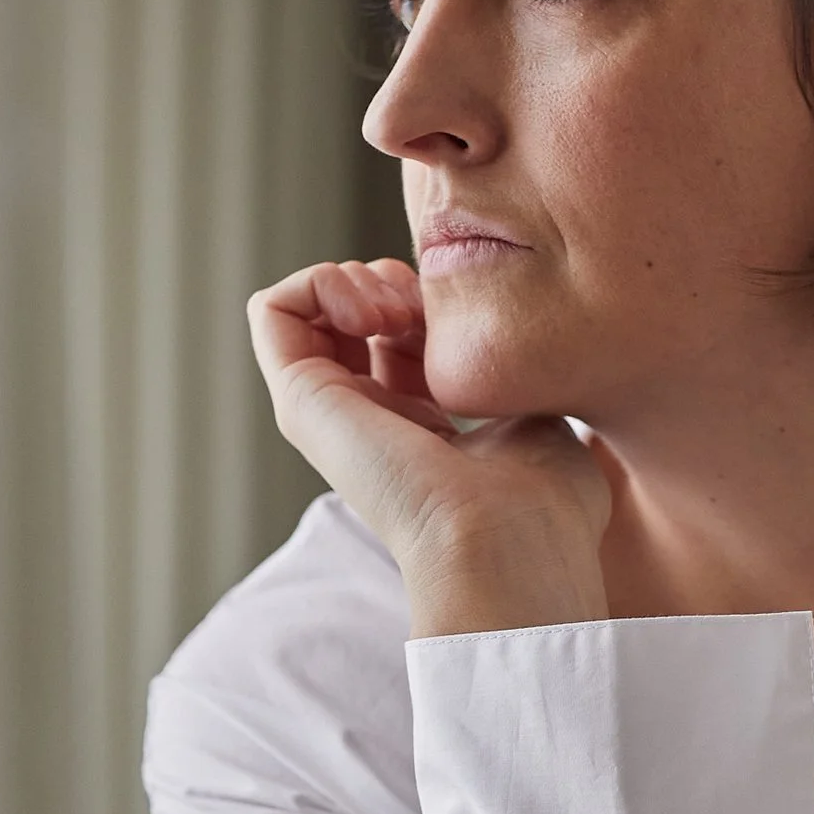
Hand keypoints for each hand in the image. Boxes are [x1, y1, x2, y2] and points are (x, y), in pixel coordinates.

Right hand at [248, 257, 610, 636]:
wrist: (504, 535)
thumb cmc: (541, 499)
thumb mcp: (533, 415)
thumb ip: (511, 380)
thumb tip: (508, 347)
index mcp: (424, 430)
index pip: (403, 337)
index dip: (432, 303)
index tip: (465, 316)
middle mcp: (371, 422)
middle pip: (352, 318)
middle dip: (388, 281)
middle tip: (424, 306)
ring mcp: (331, 414)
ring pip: (306, 309)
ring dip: (351, 279)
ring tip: (393, 305)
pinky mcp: (302, 402)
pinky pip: (272, 309)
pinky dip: (319, 283)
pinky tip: (369, 309)